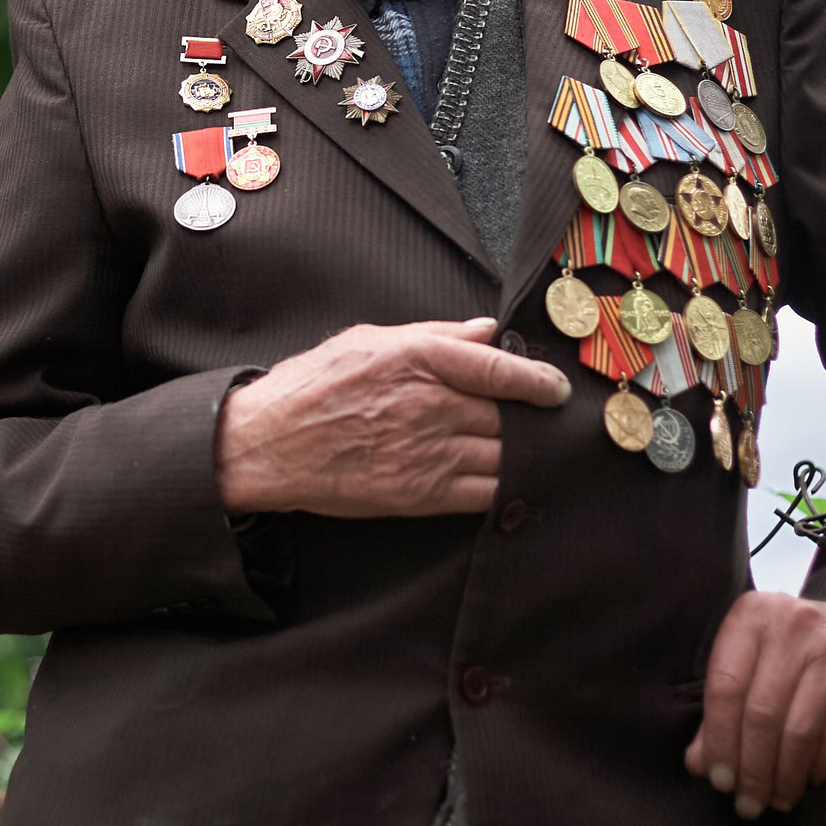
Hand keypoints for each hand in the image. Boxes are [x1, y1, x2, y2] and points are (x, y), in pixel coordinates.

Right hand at [215, 317, 570, 517]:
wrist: (269, 445)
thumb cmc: (314, 386)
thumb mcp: (370, 340)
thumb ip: (435, 334)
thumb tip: (487, 331)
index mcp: (417, 359)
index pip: (497, 367)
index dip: (536, 379)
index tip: (557, 389)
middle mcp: (428, 405)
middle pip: (506, 416)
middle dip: (532, 420)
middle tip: (549, 422)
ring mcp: (426, 453)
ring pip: (503, 455)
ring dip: (526, 455)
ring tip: (538, 451)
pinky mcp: (420, 494)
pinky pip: (485, 494)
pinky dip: (506, 487)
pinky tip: (513, 479)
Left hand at [685, 591, 825, 818]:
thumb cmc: (799, 656)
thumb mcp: (757, 670)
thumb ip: (725, 713)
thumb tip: (699, 765)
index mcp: (752, 614)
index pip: (725, 687)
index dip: (720, 741)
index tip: (720, 782)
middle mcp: (792, 621)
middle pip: (761, 712)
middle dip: (753, 768)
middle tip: (750, 804)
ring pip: (799, 726)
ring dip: (786, 774)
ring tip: (780, 801)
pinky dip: (823, 762)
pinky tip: (814, 779)